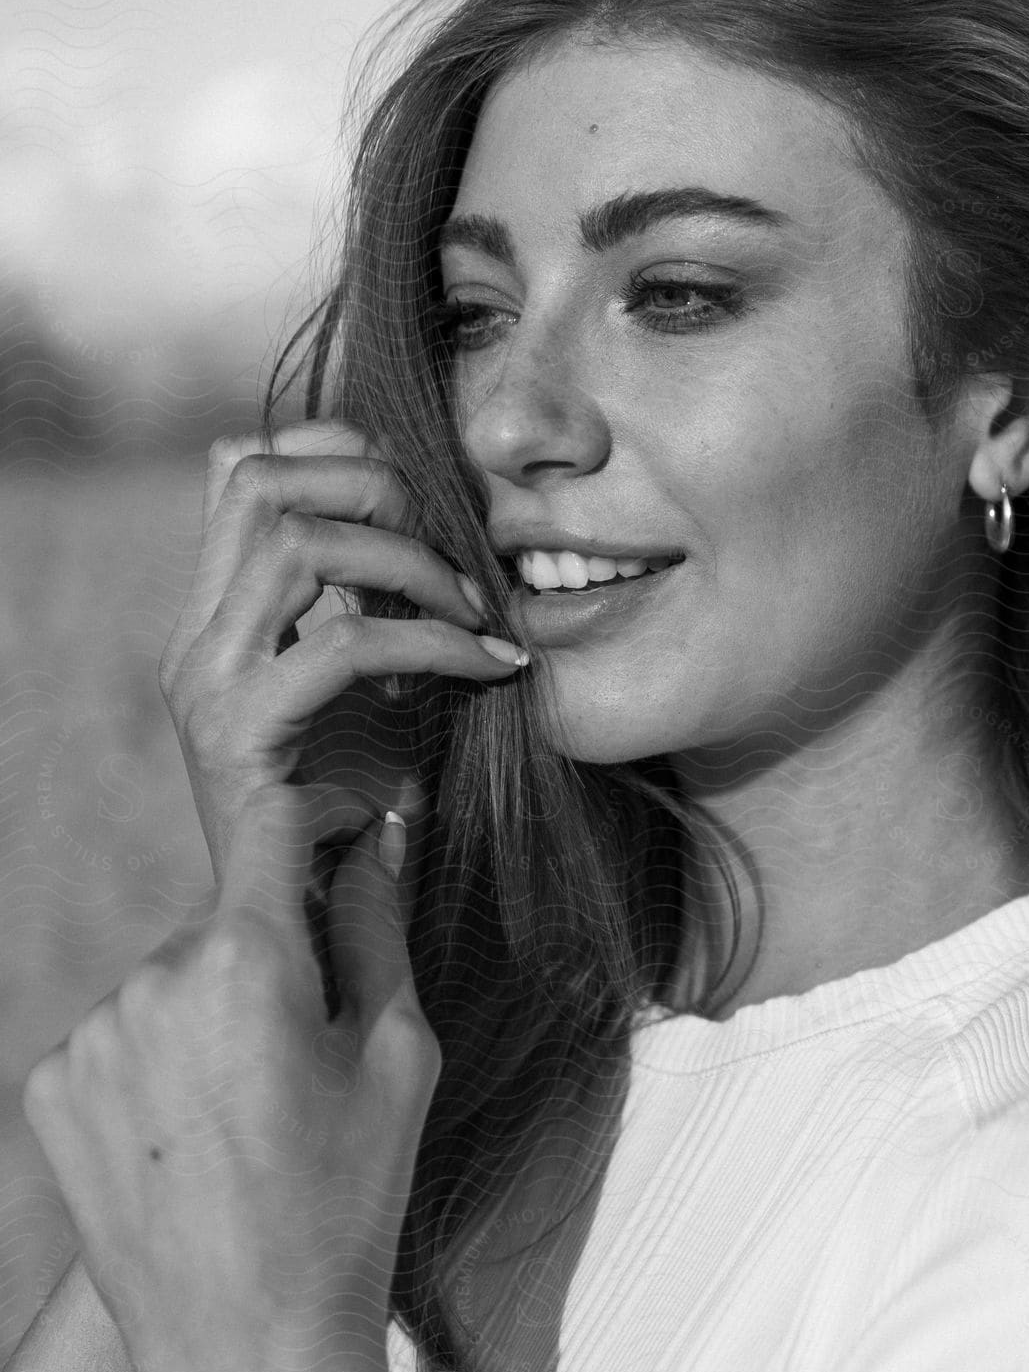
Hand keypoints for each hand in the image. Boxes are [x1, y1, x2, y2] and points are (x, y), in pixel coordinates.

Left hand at [20, 780, 437, 1371]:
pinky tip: (191, 1133)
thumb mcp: (398, 1056)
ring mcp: (90, 1038)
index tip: (346, 834)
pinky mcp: (49, 1090)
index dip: (320, 816)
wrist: (250, 1346)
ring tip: (246, 1109)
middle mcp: (151, 980)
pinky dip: (156, 1060)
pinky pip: (118, 1035)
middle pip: (225, 918)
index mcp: (247, 960)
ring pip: (169, 979)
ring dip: (209, 1010)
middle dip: (270, 953)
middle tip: (307, 1046)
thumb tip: (375, 842)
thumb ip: (379, 928)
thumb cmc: (345, 1204)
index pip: (273, 821)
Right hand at [159, 420, 525, 880]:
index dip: (335, 452)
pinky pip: (346, 645)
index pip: (241, 470)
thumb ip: (363, 602)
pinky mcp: (244, 735)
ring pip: (297, 545)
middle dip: (376, 488)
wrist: (312, 919)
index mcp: (214, 616)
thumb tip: (422, 518)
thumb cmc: (352, 799)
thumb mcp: (361, 681)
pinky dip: (435, 642)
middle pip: (257, 482)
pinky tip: (490, 667)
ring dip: (412, 562)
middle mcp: (196, 639)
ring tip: (479, 611)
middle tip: (458, 545)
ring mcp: (210, 684)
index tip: (422, 493)